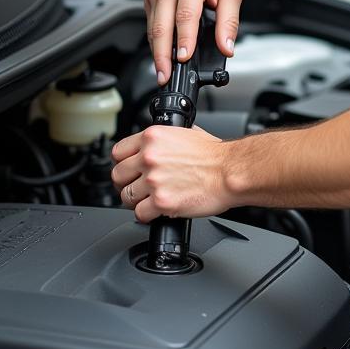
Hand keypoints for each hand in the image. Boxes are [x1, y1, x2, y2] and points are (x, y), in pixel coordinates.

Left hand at [111, 125, 232, 222]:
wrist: (231, 172)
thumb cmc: (216, 155)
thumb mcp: (186, 132)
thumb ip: (165, 139)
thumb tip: (157, 145)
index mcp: (153, 137)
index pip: (118, 152)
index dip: (123, 163)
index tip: (129, 170)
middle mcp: (149, 157)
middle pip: (118, 176)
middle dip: (127, 184)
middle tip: (138, 188)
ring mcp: (153, 180)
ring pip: (126, 196)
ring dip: (136, 201)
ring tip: (149, 200)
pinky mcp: (161, 202)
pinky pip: (140, 214)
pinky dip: (147, 215)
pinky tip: (157, 211)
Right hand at [145, 0, 242, 83]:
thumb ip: (229, 21)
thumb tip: (226, 47)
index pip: (185, 15)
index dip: (184, 39)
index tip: (184, 58)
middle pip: (161, 25)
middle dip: (162, 54)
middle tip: (166, 75)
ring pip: (152, 27)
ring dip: (156, 52)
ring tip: (162, 72)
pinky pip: (150, 23)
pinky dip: (154, 40)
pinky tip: (160, 55)